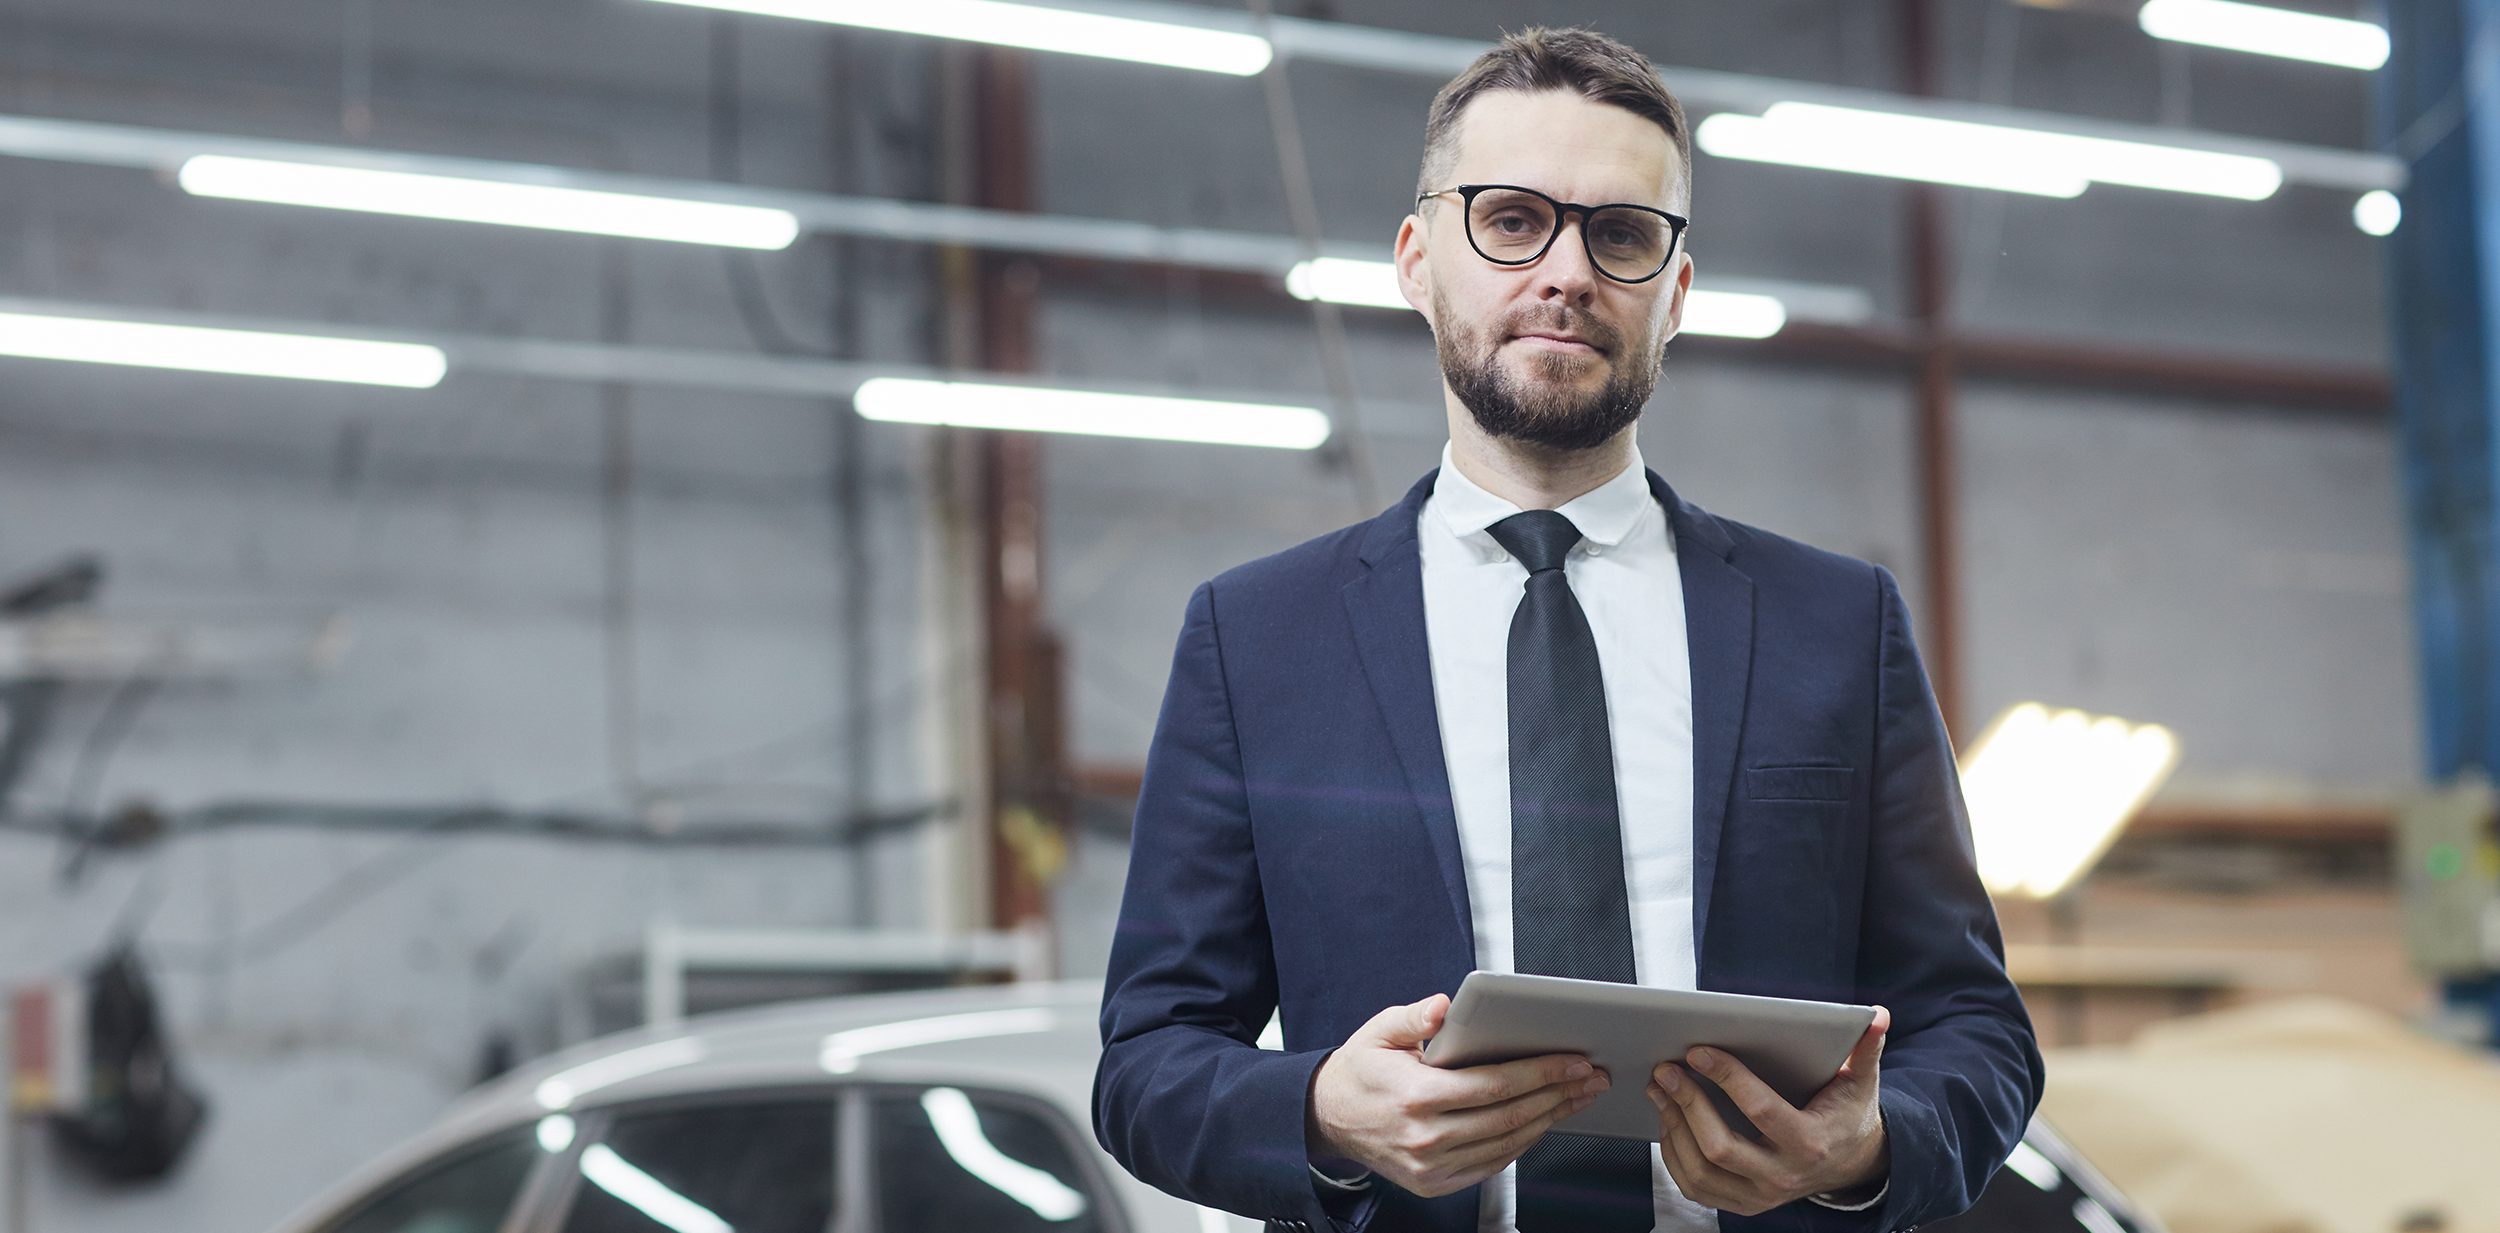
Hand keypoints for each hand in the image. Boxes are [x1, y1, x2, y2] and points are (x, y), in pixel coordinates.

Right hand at [1307, 993, 1609, 1197]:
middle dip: (1558, 1095)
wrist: (1330, 1118)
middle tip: (1591, 1077)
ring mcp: (1431, 1166)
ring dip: (1549, 1120)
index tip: (1573, 1061)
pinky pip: (1491, 1164)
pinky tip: (1542, 1121)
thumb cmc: (1361, 1070)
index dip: (1540, 1073)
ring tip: (1577, 1097)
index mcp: (1415, 1095)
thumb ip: (1413, 1017)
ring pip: (1506, 1144)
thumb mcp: (1378, 1032)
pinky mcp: (1434, 1183)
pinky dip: (1522, 1143)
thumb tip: (1443, 1006)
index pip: (1493, 1085)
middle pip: (1509, 1117)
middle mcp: (1425, 1136)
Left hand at [1646, 1004, 1891, 1215]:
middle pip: (1720, 1146)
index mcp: (1810, 1143)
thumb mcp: (1861, 1082)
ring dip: (1673, 1128)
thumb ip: (1866, 1049)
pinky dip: (1674, 1155)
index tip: (1698, 1051)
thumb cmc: (1847, 1114)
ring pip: (1701, 1170)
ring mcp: (1760, 1195)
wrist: (1851, 1164)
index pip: (1760, 1110)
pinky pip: (1696, 1187)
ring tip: (1661, 1090)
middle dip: (1688, 1104)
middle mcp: (1783, 1175)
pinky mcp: (1743, 1203)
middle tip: (1666, 1069)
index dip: (1727, 1077)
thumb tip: (1877, 1016)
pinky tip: (1668, 1121)